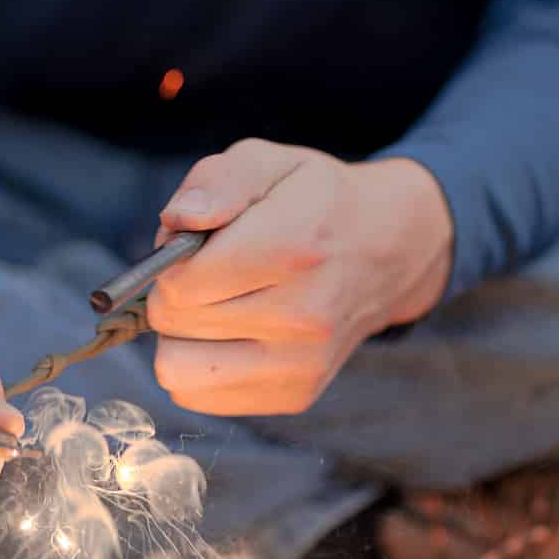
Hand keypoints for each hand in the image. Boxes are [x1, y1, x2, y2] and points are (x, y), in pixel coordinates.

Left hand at [147, 139, 452, 415]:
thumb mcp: (267, 163)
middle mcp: (304, 314)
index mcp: (294, 247)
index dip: (171, 261)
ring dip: (181, 337)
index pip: (183, 283)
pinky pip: (198, 396)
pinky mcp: (295, 396)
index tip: (195, 248)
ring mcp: (302, 364)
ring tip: (216, 307)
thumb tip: (179, 222)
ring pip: (177, 370)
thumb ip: (216, 182)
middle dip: (175, 294)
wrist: (386, 250)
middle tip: (208, 275)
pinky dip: (200, 366)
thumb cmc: (313, 202)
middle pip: (175, 323)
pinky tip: (232, 335)